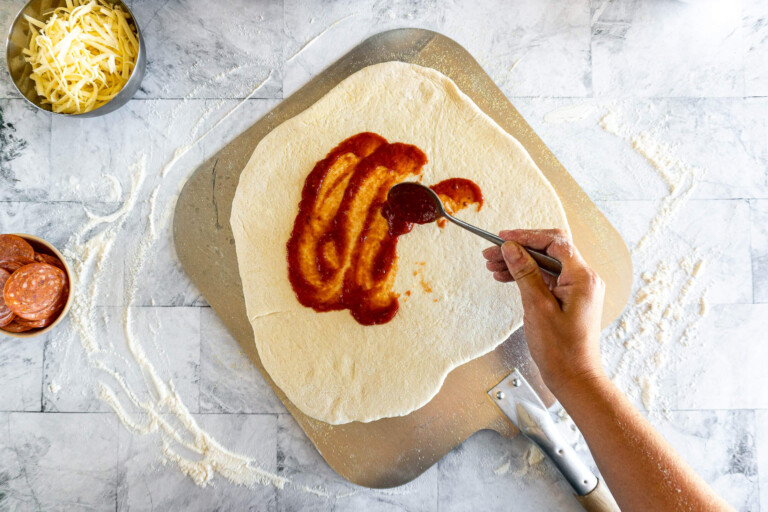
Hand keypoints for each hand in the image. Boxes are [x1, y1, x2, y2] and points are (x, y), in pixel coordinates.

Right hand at [482, 229, 605, 394]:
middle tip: (492, 252)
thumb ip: (525, 273)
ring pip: (545, 264)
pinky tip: (506, 277)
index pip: (555, 243)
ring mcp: (577, 289)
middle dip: (519, 249)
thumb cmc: (561, 350)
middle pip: (549, 250)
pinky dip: (526, 275)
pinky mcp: (569, 298)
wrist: (574, 378)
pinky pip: (546, 278)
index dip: (527, 236)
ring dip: (519, 262)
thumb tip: (512, 248)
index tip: (504, 238)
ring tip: (493, 266)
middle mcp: (584, 279)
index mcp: (583, 278)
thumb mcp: (537, 307)